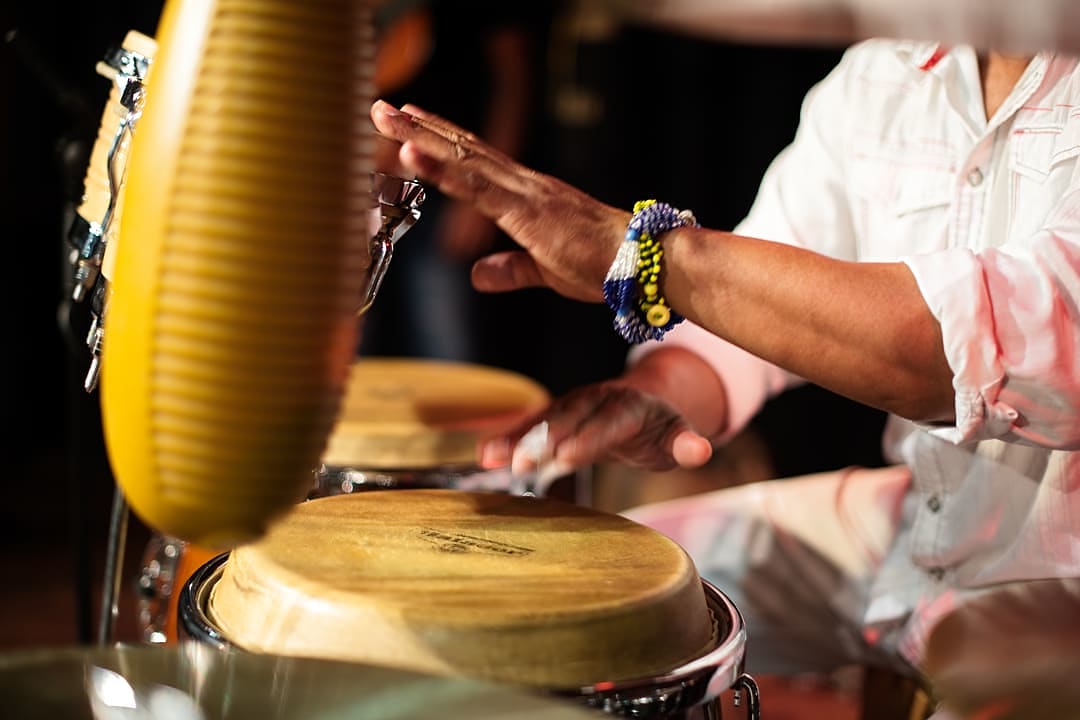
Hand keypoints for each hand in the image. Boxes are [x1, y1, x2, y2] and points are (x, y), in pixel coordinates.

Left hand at [370, 100, 628, 302]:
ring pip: (463, 158)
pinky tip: (412, 152)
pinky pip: (475, 187)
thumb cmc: (603, 265)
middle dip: (419, 128)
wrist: (639, 261)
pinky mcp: (526, 210)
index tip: (409, 126)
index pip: (477, 162)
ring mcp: (524, 193)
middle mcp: (523, 184)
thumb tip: (479, 276)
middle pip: (463, 149)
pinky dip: (441, 168)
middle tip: (380, 108)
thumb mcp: (546, 270)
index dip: (442, 142)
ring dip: (420, 137)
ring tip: (386, 117)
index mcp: (528, 196)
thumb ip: (512, 269)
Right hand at [478, 380, 714, 474]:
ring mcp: (572, 405)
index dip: (588, 439)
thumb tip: (700, 450)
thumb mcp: (676, 438)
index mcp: (629, 405)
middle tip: (524, 464)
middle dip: (545, 441)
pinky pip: (529, 426)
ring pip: (543, 420)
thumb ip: (684, 445)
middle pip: (570, 420)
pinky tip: (486, 456)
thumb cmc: (658, 431)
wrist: (640, 407)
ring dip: (518, 439)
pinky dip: (508, 439)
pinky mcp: (554, 415)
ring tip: (494, 459)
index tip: (567, 458)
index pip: (609, 423)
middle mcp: (597, 399)